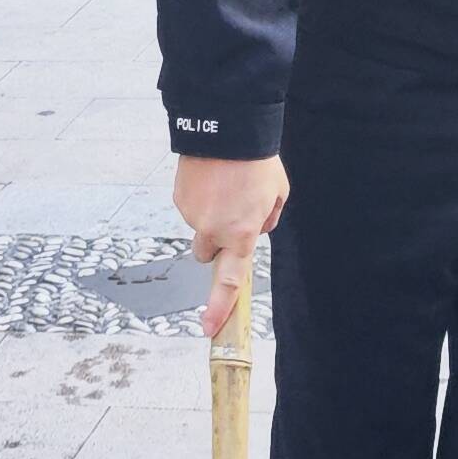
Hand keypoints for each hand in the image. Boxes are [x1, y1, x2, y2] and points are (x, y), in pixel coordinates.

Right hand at [176, 154, 287, 339]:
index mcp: (241, 234)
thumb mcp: (278, 192)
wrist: (226, 129)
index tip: (209, 329)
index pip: (229, 281)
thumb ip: (268, 218)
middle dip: (216, 244)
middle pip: (208, 255)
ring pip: (201, 227)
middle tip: (231, 216)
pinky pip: (192, 207)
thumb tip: (257, 227)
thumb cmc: (257, 162)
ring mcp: (192, 215)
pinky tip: (211, 177)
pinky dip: (201, 197)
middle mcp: (212, 230)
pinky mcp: (179, 198)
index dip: (219, 308)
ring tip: (226, 184)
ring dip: (211, 214)